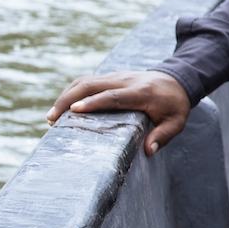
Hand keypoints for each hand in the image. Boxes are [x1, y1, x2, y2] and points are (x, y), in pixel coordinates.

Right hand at [46, 70, 191, 155]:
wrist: (178, 80)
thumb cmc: (174, 105)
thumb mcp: (176, 121)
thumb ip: (163, 135)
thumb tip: (148, 151)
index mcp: (141, 92)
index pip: (114, 96)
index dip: (94, 102)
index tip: (74, 110)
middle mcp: (125, 81)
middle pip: (92, 85)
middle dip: (68, 99)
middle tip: (50, 119)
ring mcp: (116, 76)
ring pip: (85, 81)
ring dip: (65, 96)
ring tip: (50, 117)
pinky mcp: (110, 77)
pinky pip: (87, 81)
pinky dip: (70, 92)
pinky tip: (61, 107)